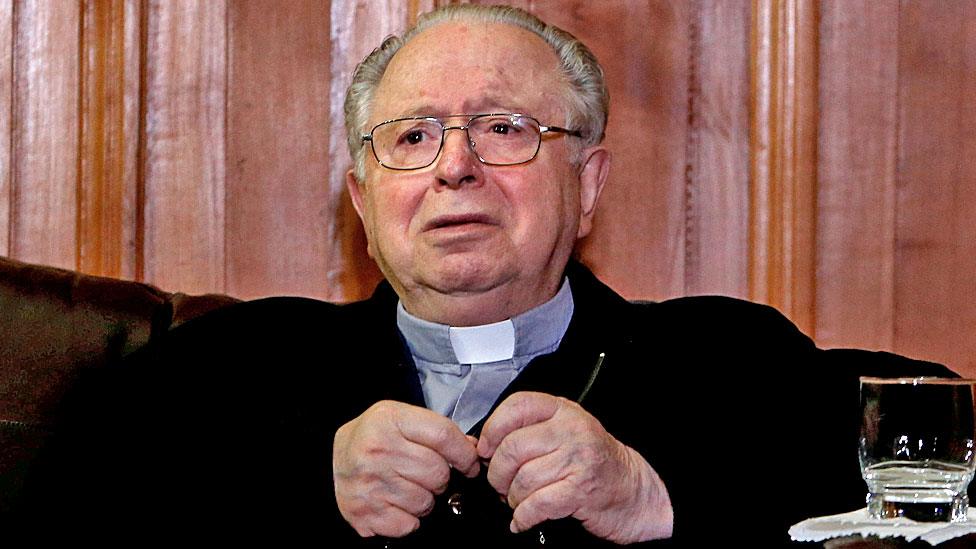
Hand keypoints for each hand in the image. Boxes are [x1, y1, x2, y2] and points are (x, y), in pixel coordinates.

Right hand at [333, 400, 479, 537]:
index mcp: (390, 420)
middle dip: (440, 478)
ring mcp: (368, 483)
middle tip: (425, 475)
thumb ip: (436, 430)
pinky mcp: (363, 512)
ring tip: (406, 487)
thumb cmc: (373, 438)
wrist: (330, 460)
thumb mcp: (401, 419)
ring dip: (425, 500)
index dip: (465, 454)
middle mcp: (377, 449)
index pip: (444, 436)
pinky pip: (409, 524)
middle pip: (438, 473)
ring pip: (426, 502)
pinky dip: (409, 519)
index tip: (470, 463)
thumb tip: (472, 449)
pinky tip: (395, 503)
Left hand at [477, 391, 672, 542]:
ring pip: (522, 479)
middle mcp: (571, 430)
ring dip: (512, 498)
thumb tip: (481, 445)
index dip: (492, 429)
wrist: (632, 489)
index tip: (485, 449)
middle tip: (500, 484)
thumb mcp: (564, 432)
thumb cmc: (593, 462)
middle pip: (512, 448)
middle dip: (497, 473)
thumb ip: (529, 430)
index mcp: (563, 410)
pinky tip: (524, 519)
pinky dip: (523, 517)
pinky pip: (537, 504)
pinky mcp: (581, 490)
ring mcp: (578, 459)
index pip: (517, 407)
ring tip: (519, 501)